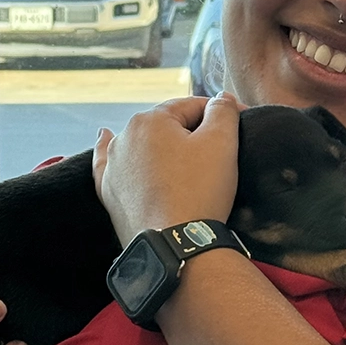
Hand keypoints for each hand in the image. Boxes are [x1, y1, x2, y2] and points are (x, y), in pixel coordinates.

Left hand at [92, 94, 240, 243]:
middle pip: (167, 126)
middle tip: (218, 153)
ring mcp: (113, 167)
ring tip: (181, 157)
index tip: (242, 126)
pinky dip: (109, 151)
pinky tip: (103, 136)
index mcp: (151, 120)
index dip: (220, 115)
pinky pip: (109, 164)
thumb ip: (223, 111)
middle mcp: (125, 137)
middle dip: (192, 133)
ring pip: (142, 145)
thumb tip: (222, 98)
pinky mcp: (109, 193)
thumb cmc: (200, 191)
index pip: (193, 107)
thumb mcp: (222, 143)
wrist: (174, 246)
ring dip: (161, 146)